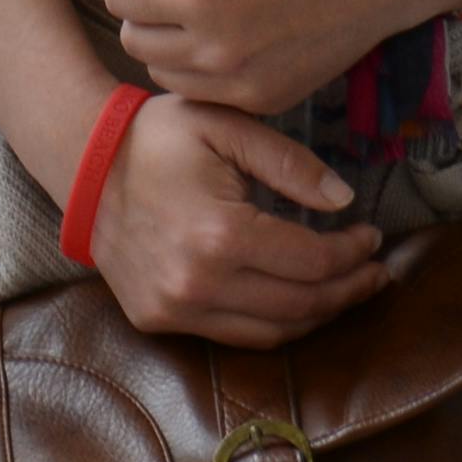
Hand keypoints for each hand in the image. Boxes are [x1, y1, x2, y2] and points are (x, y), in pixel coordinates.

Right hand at [86, 90, 396, 347]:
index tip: (373, 236)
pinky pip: (233, 336)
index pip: (312, 263)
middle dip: (348, 291)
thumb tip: (343, 201)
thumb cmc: (159, 137)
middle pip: (300, 306)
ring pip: (271, 334)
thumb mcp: (228, 125)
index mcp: (221, 235)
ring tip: (347, 290)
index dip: (353, 254)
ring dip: (318, 316)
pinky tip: (297, 302)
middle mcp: (198, 284)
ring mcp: (175, 309)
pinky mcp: (158, 321)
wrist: (85, 166)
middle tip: (376, 271)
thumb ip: (291, 163)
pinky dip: (274, 325)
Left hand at [92, 0, 460, 118]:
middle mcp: (213, 45)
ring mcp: (238, 81)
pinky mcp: (262, 101)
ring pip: (160, 71)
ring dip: (168, 42)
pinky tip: (232, 38)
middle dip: (147, 8)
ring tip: (209, 12)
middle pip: (131, 38)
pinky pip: (200, 93)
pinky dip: (201, 69)